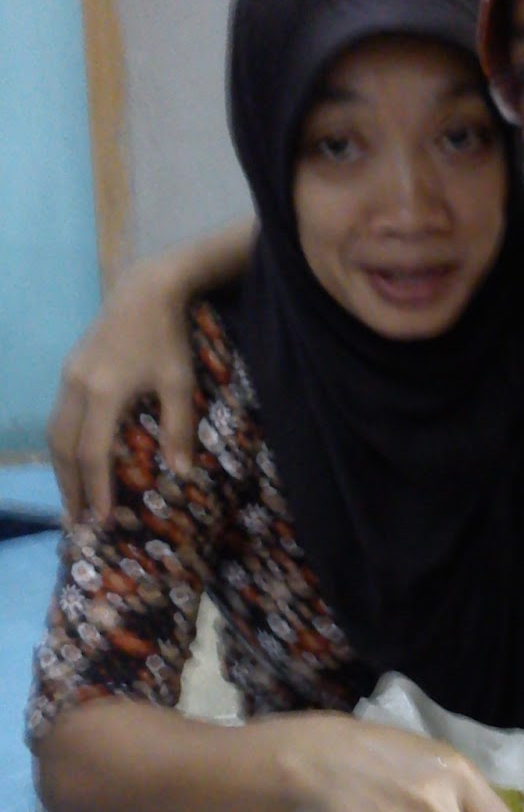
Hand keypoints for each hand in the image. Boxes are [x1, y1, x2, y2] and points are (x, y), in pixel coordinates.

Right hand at [50, 255, 195, 520]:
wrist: (146, 289)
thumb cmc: (169, 337)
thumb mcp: (180, 382)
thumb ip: (178, 429)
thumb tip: (180, 476)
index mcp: (104, 392)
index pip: (93, 453)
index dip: (97, 488)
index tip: (102, 519)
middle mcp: (77, 385)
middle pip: (63, 448)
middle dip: (69, 487)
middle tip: (77, 522)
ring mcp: (69, 375)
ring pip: (54, 431)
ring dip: (62, 468)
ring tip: (73, 499)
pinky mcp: (70, 368)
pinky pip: (59, 415)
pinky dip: (64, 444)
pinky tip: (75, 460)